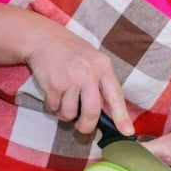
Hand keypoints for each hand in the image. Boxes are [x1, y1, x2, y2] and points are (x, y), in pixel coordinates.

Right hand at [24, 19, 132, 134]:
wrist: (43, 38)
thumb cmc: (70, 51)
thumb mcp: (92, 60)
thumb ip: (100, 81)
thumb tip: (105, 112)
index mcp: (103, 67)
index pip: (115, 95)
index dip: (122, 116)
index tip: (127, 132)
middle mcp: (89, 73)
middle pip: (92, 112)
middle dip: (86, 126)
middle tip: (82, 128)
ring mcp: (71, 79)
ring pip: (70, 113)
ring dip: (64, 113)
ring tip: (62, 101)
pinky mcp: (54, 84)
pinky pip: (54, 108)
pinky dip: (52, 106)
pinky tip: (52, 93)